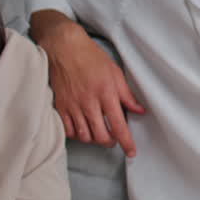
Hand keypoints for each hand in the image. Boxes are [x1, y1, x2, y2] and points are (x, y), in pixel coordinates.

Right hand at [35, 18, 144, 156]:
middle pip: (101, 136)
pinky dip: (77, 134)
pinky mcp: (60, 106)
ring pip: (84, 136)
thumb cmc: (90, 57)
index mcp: (106, 93)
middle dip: (110, 142)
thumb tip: (139, 110)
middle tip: (114, 140)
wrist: (63, 47)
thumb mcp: (114, 72)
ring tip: (99, 134)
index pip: (118, 125)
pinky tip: (82, 129)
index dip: (126, 142)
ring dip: (94, 140)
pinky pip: (68, 130)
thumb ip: (126, 95)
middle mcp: (89, 102)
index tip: (131, 152)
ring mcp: (72, 105)